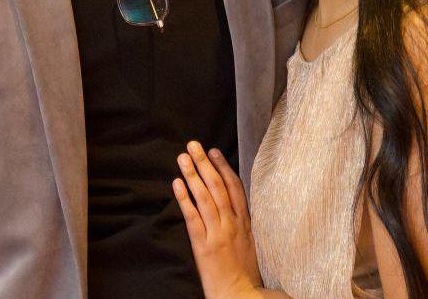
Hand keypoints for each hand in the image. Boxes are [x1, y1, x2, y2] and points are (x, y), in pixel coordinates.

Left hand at [173, 141, 261, 298]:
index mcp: (245, 222)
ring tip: (183, 157)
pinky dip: (185, 198)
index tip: (213, 151)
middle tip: (193, 145)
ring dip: (193, 174)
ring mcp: (218, 233)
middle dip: (205, 163)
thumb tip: (232, 205)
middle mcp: (232, 223)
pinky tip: (177, 183)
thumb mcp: (250, 243)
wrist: (240, 295)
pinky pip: (193, 217)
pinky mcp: (204, 245)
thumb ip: (242, 223)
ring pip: (205, 197)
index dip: (223, 167)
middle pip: (218, 186)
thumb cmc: (245, 273)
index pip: (234, 188)